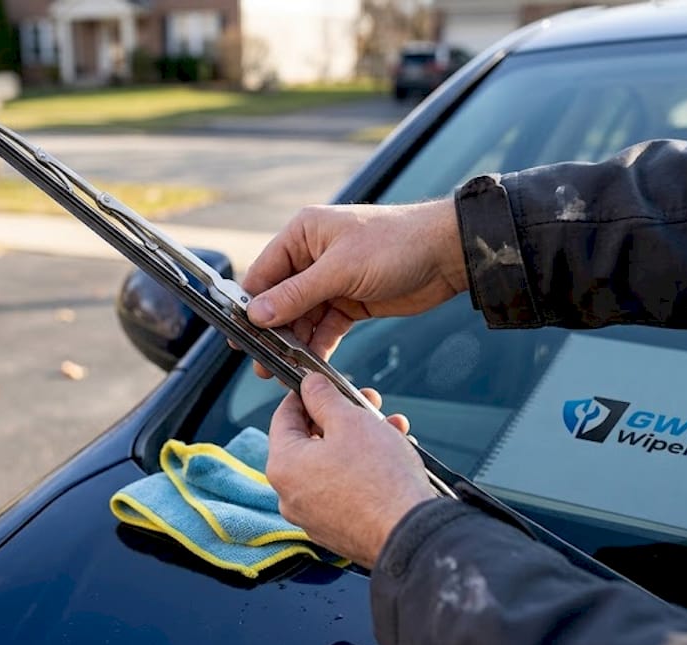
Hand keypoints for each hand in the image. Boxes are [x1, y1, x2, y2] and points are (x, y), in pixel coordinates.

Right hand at [241, 200, 466, 373]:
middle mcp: (313, 255)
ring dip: (293, 343)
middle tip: (260, 362)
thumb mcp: (341, 270)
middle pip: (280, 298)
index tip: (239, 335)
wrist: (447, 255)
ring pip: (302, 317)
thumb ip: (298, 294)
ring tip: (281, 369)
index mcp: (303, 233)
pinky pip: (325, 326)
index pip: (264, 272)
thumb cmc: (396, 245)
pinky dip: (318, 345)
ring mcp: (332, 280)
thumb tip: (257, 313)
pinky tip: (311, 363)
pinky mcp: (350, 301)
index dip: (250, 304)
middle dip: (271, 331)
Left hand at [267, 373, 437, 568]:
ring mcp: (314, 516)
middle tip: (367, 404)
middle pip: (311, 441)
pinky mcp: (338, 530)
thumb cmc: (380, 480)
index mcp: (284, 466)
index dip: (305, 394)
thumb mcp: (350, 421)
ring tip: (392, 429)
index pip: (283, 417)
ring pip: (333, 464)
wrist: (410, 534)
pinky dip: (364, 470)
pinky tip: (392, 457)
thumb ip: (324, 398)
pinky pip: (345, 490)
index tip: (323, 384)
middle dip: (343, 417)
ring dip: (361, 440)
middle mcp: (291, 495)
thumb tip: (310, 385)